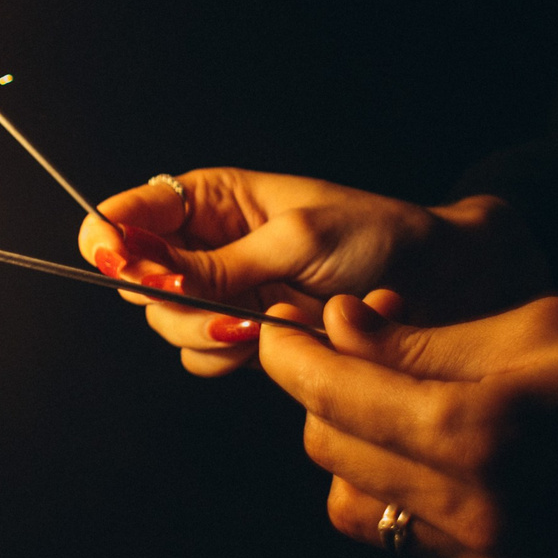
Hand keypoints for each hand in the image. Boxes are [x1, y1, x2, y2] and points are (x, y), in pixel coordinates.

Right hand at [76, 169, 543, 375]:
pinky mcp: (246, 337)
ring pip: (169, 327)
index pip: (122, 216)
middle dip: (176, 303)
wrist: (448, 286)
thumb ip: (215, 263)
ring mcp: (222, 294)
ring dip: (214, 333)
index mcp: (207, 200)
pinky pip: (206, 358)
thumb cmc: (380, 238)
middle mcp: (203, 246)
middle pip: (137, 283)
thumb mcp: (297, 238)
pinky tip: (285, 341)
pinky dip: (237, 357)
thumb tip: (139, 271)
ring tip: (276, 323)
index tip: (125, 267)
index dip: (109, 242)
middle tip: (230, 311)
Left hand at [259, 293, 557, 557]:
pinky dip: (397, 491)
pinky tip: (432, 450)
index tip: (273, 325)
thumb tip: (339, 328)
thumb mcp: (548, 327)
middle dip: (321, 391)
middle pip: (331, 449)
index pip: (334, 393)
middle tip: (346, 344)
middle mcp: (482, 512)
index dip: (290, 353)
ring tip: (391, 399)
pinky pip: (413, 539)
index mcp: (483, 436)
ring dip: (351, 447)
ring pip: (357, 504)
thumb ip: (428, 337)